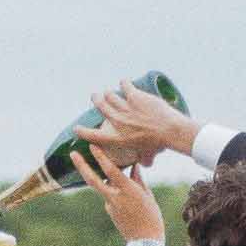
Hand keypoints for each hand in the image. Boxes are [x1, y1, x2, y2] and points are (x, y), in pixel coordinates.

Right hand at [73, 80, 199, 165]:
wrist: (168, 131)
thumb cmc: (158, 146)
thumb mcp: (148, 156)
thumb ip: (144, 160)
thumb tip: (146, 164)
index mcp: (117, 138)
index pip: (93, 136)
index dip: (82, 131)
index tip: (76, 128)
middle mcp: (118, 122)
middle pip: (101, 107)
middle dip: (96, 100)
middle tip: (95, 97)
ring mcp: (125, 108)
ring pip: (111, 96)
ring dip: (109, 93)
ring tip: (108, 92)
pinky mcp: (135, 96)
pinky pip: (126, 86)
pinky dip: (124, 83)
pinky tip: (124, 81)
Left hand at [77, 145, 166, 244]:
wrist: (145, 242)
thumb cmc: (152, 217)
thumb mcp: (148, 196)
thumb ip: (138, 180)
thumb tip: (133, 166)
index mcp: (128, 190)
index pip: (110, 170)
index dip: (101, 157)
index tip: (92, 146)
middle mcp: (115, 197)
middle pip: (93, 180)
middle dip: (82, 166)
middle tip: (72, 153)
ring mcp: (110, 206)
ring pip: (103, 187)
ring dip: (105, 178)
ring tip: (118, 179)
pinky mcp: (109, 212)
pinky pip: (110, 196)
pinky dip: (115, 192)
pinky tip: (129, 201)